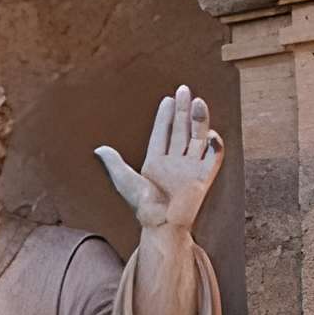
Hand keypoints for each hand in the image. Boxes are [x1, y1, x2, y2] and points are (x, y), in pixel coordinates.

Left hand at [95, 84, 222, 235]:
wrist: (161, 224)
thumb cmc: (142, 206)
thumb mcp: (125, 181)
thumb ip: (114, 164)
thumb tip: (99, 149)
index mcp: (156, 160)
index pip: (162, 133)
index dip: (165, 116)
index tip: (167, 99)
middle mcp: (175, 161)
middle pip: (180, 130)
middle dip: (182, 110)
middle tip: (183, 89)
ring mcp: (190, 167)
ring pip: (197, 138)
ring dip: (199, 120)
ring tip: (198, 101)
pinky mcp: (204, 176)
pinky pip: (213, 157)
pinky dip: (214, 145)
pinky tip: (211, 133)